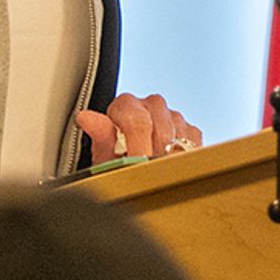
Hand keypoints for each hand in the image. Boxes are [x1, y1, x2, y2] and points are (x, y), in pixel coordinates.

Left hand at [76, 93, 203, 163]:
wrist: (131, 170)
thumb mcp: (105, 155)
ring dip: (168, 160)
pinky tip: (168, 166)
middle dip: (153, 156)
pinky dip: (182, 158)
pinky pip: (193, 145)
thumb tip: (86, 118)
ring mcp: (174, 116)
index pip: (138, 121)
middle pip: (161, 131)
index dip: (137, 147)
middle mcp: (152, 104)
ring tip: (155, 173)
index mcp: (127, 104)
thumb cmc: (116, 162)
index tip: (135, 164)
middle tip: (146, 175)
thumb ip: (101, 135)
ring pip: (180, 139)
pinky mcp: (192, 131)